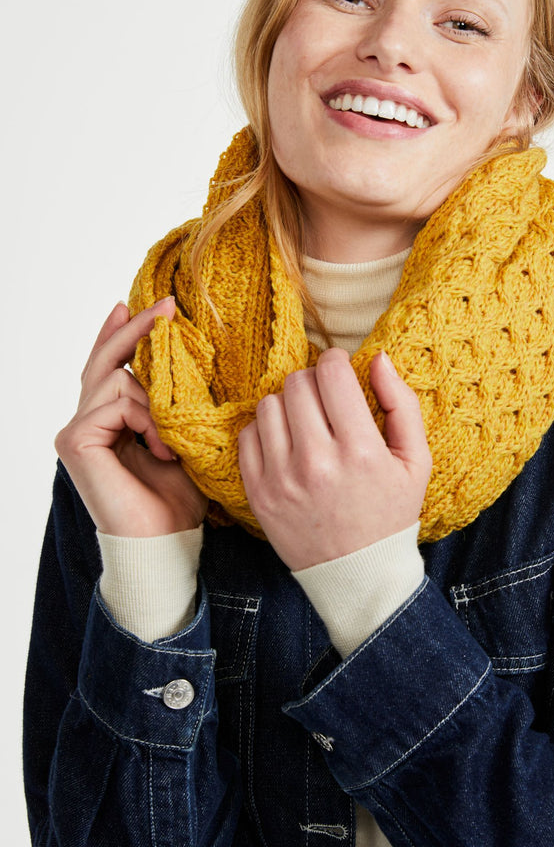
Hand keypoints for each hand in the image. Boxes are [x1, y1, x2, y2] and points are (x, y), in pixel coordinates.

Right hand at [55, 299, 207, 536]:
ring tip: (172, 445)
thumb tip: (187, 358)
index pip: (109, 366)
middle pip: (106, 360)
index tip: (142, 304)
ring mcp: (76, 430)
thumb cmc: (178, 499)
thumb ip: (174, 403)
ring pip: (119, 381)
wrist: (168, 541)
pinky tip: (162, 452)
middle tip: (169, 306)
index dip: (122, 333)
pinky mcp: (75, 440)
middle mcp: (86, 422)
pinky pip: (117, 403)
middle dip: (136, 329)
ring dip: (157, 406)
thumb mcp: (183, 438)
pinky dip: (147, 421)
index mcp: (109, 420)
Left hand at [238, 348, 431, 569]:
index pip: (331, 373)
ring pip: (269, 404)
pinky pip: (247, 435)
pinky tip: (286, 443)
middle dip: (313, 380)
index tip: (340, 369)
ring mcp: (281, 479)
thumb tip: (377, 357)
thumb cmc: (391, 512)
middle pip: (297, 383)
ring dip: (288, 404)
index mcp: (359, 451)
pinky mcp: (258, 493)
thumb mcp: (416, 460)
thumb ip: (402, 404)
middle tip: (325, 398)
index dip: (336, 360)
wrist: (357, 573)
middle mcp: (317, 463)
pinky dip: (265, 430)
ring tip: (306, 421)